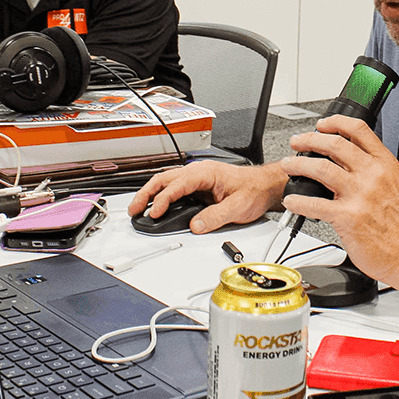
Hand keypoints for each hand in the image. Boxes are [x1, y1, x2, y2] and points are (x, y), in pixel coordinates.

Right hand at [128, 161, 286, 233]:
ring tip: (138, 209)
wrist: (264, 186)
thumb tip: (196, 225)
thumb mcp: (238, 206)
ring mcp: (196, 178)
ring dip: (150, 194)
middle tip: (134, 209)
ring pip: (166, 182)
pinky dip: (160, 197)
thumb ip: (216, 216)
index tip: (155, 212)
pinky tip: (154, 206)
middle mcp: (198, 172)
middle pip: (164, 179)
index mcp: (206, 173)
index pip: (178, 184)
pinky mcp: (197, 187)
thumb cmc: (253, 190)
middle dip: (146, 194)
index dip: (164, 198)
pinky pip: (173, 189)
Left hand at [278, 115, 398, 285]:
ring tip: (288, 165)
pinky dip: (297, 200)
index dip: (336, 122)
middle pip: (335, 144)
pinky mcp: (348, 217)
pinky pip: (314, 204)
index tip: (322, 123)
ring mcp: (360, 195)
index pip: (359, 130)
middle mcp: (372, 175)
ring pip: (320, 168)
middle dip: (309, 139)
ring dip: (298, 165)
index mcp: (384, 164)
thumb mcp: (394, 185)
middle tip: (298, 142)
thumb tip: (349, 163)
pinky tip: (292, 200)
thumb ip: (373, 171)